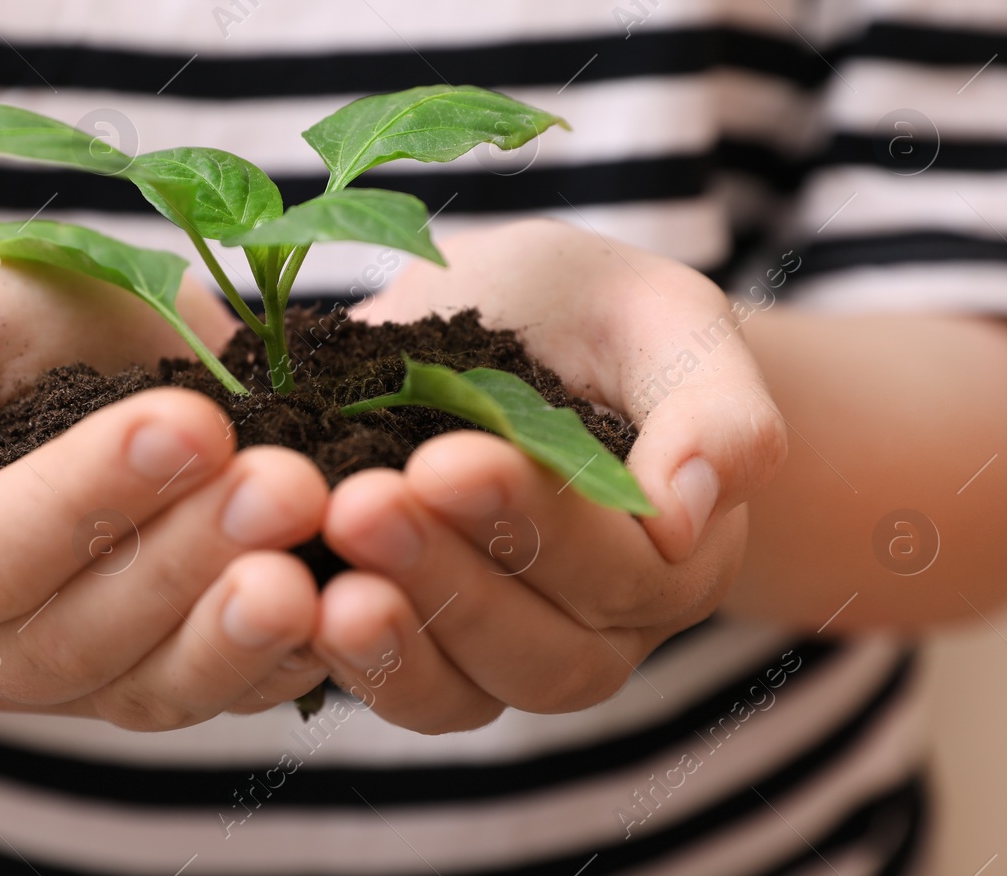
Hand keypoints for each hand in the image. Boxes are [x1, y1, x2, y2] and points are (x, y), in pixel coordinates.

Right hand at [0, 255, 330, 727]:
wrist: (78, 355)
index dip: (90, 495)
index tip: (188, 424)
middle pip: (80, 633)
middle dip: (186, 558)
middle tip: (284, 482)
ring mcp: (91, 675)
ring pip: (154, 686)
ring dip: (238, 631)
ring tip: (311, 569)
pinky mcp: (178, 677)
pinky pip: (229, 696)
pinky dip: (291, 662)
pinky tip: (348, 609)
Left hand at [310, 219, 787, 732]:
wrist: (506, 325)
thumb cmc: (593, 313)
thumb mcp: (664, 319)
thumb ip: (715, 410)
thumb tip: (690, 521)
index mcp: (677, 557)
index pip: (622, 568)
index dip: (536, 522)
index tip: (448, 460)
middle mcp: (600, 630)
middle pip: (541, 649)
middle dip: (448, 579)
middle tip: (362, 506)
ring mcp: (507, 655)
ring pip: (465, 693)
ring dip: (394, 640)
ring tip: (325, 580)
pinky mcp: (423, 651)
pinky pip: (395, 692)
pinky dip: (344, 662)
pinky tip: (291, 604)